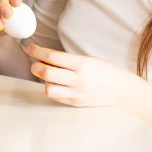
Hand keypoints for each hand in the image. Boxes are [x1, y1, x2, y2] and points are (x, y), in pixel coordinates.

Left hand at [25, 43, 142, 108]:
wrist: (122, 90)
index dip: (37, 51)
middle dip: (36, 67)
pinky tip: (57, 83)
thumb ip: (67, 61)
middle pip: (47, 73)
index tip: (30, 48)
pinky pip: (56, 97)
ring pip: (49, 88)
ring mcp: (77, 94)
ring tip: (48, 75)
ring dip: (44, 80)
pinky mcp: (75, 104)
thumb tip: (44, 58)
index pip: (53, 57)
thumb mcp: (87, 60)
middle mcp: (79, 80)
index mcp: (83, 65)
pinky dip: (52, 88)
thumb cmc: (105, 71)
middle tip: (35, 63)